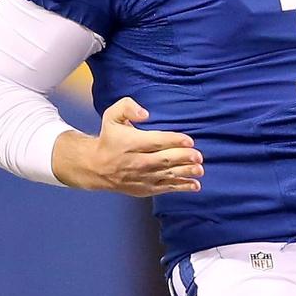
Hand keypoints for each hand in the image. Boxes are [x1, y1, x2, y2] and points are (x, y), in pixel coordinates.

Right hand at [52, 97, 203, 196]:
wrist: (96, 167)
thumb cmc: (110, 137)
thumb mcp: (112, 116)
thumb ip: (127, 107)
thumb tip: (145, 114)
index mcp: (130, 143)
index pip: (155, 142)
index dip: (173, 141)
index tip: (189, 140)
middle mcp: (136, 162)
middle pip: (163, 160)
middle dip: (183, 158)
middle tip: (199, 156)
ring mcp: (141, 177)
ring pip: (167, 175)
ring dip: (186, 173)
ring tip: (200, 169)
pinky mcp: (145, 188)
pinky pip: (165, 188)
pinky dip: (181, 187)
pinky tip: (195, 185)